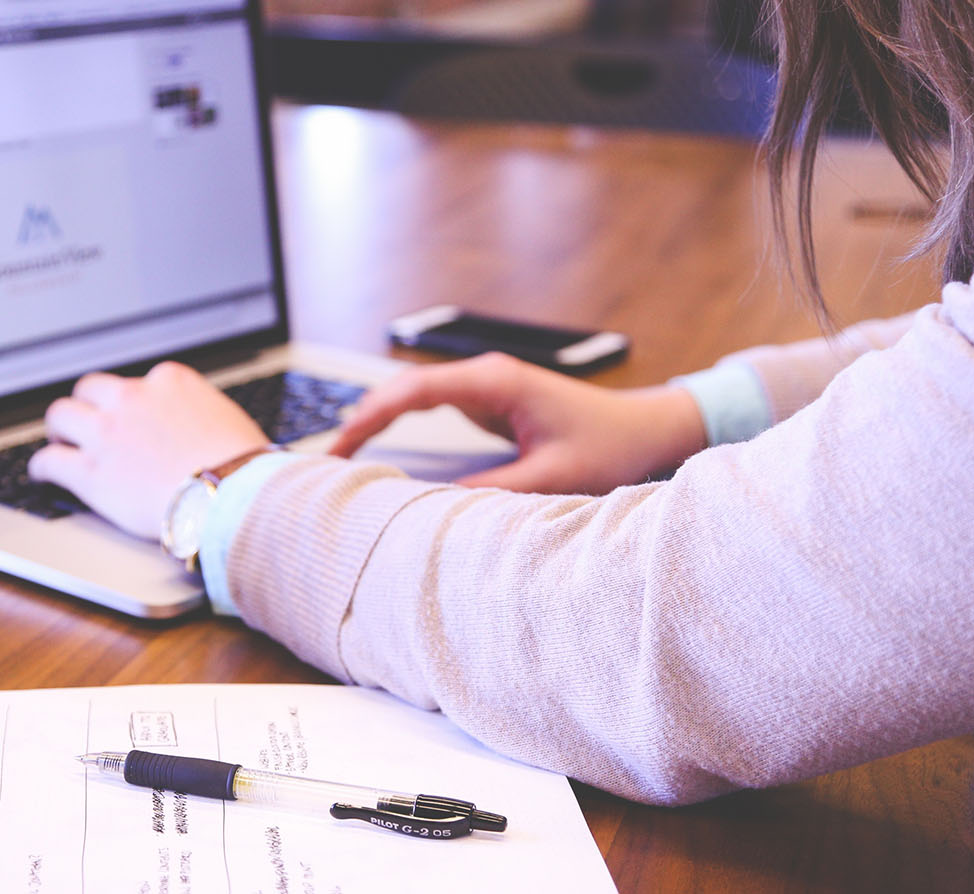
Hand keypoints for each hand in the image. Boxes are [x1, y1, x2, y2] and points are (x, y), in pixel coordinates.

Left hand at [28, 362, 268, 539]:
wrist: (232, 495)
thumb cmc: (242, 466)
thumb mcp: (227, 419)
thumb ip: (201, 414)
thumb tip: (202, 429)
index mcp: (169, 381)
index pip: (137, 382)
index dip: (130, 402)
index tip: (129, 416)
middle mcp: (132, 398)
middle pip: (91, 389)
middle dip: (88, 405)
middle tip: (87, 423)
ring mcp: (108, 433)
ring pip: (62, 415)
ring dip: (60, 429)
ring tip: (60, 443)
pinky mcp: (91, 472)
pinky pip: (49, 461)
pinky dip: (42, 467)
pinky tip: (44, 475)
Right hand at [328, 352, 706, 494]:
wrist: (647, 429)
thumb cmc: (611, 446)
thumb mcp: (552, 477)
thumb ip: (493, 491)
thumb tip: (434, 508)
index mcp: (496, 382)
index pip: (414, 391)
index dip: (370, 416)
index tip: (339, 446)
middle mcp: (485, 377)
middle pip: (403, 390)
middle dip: (362, 419)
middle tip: (326, 460)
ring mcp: (487, 387)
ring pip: (414, 398)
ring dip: (378, 421)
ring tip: (342, 458)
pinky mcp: (491, 403)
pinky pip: (432, 409)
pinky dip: (401, 427)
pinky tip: (380, 449)